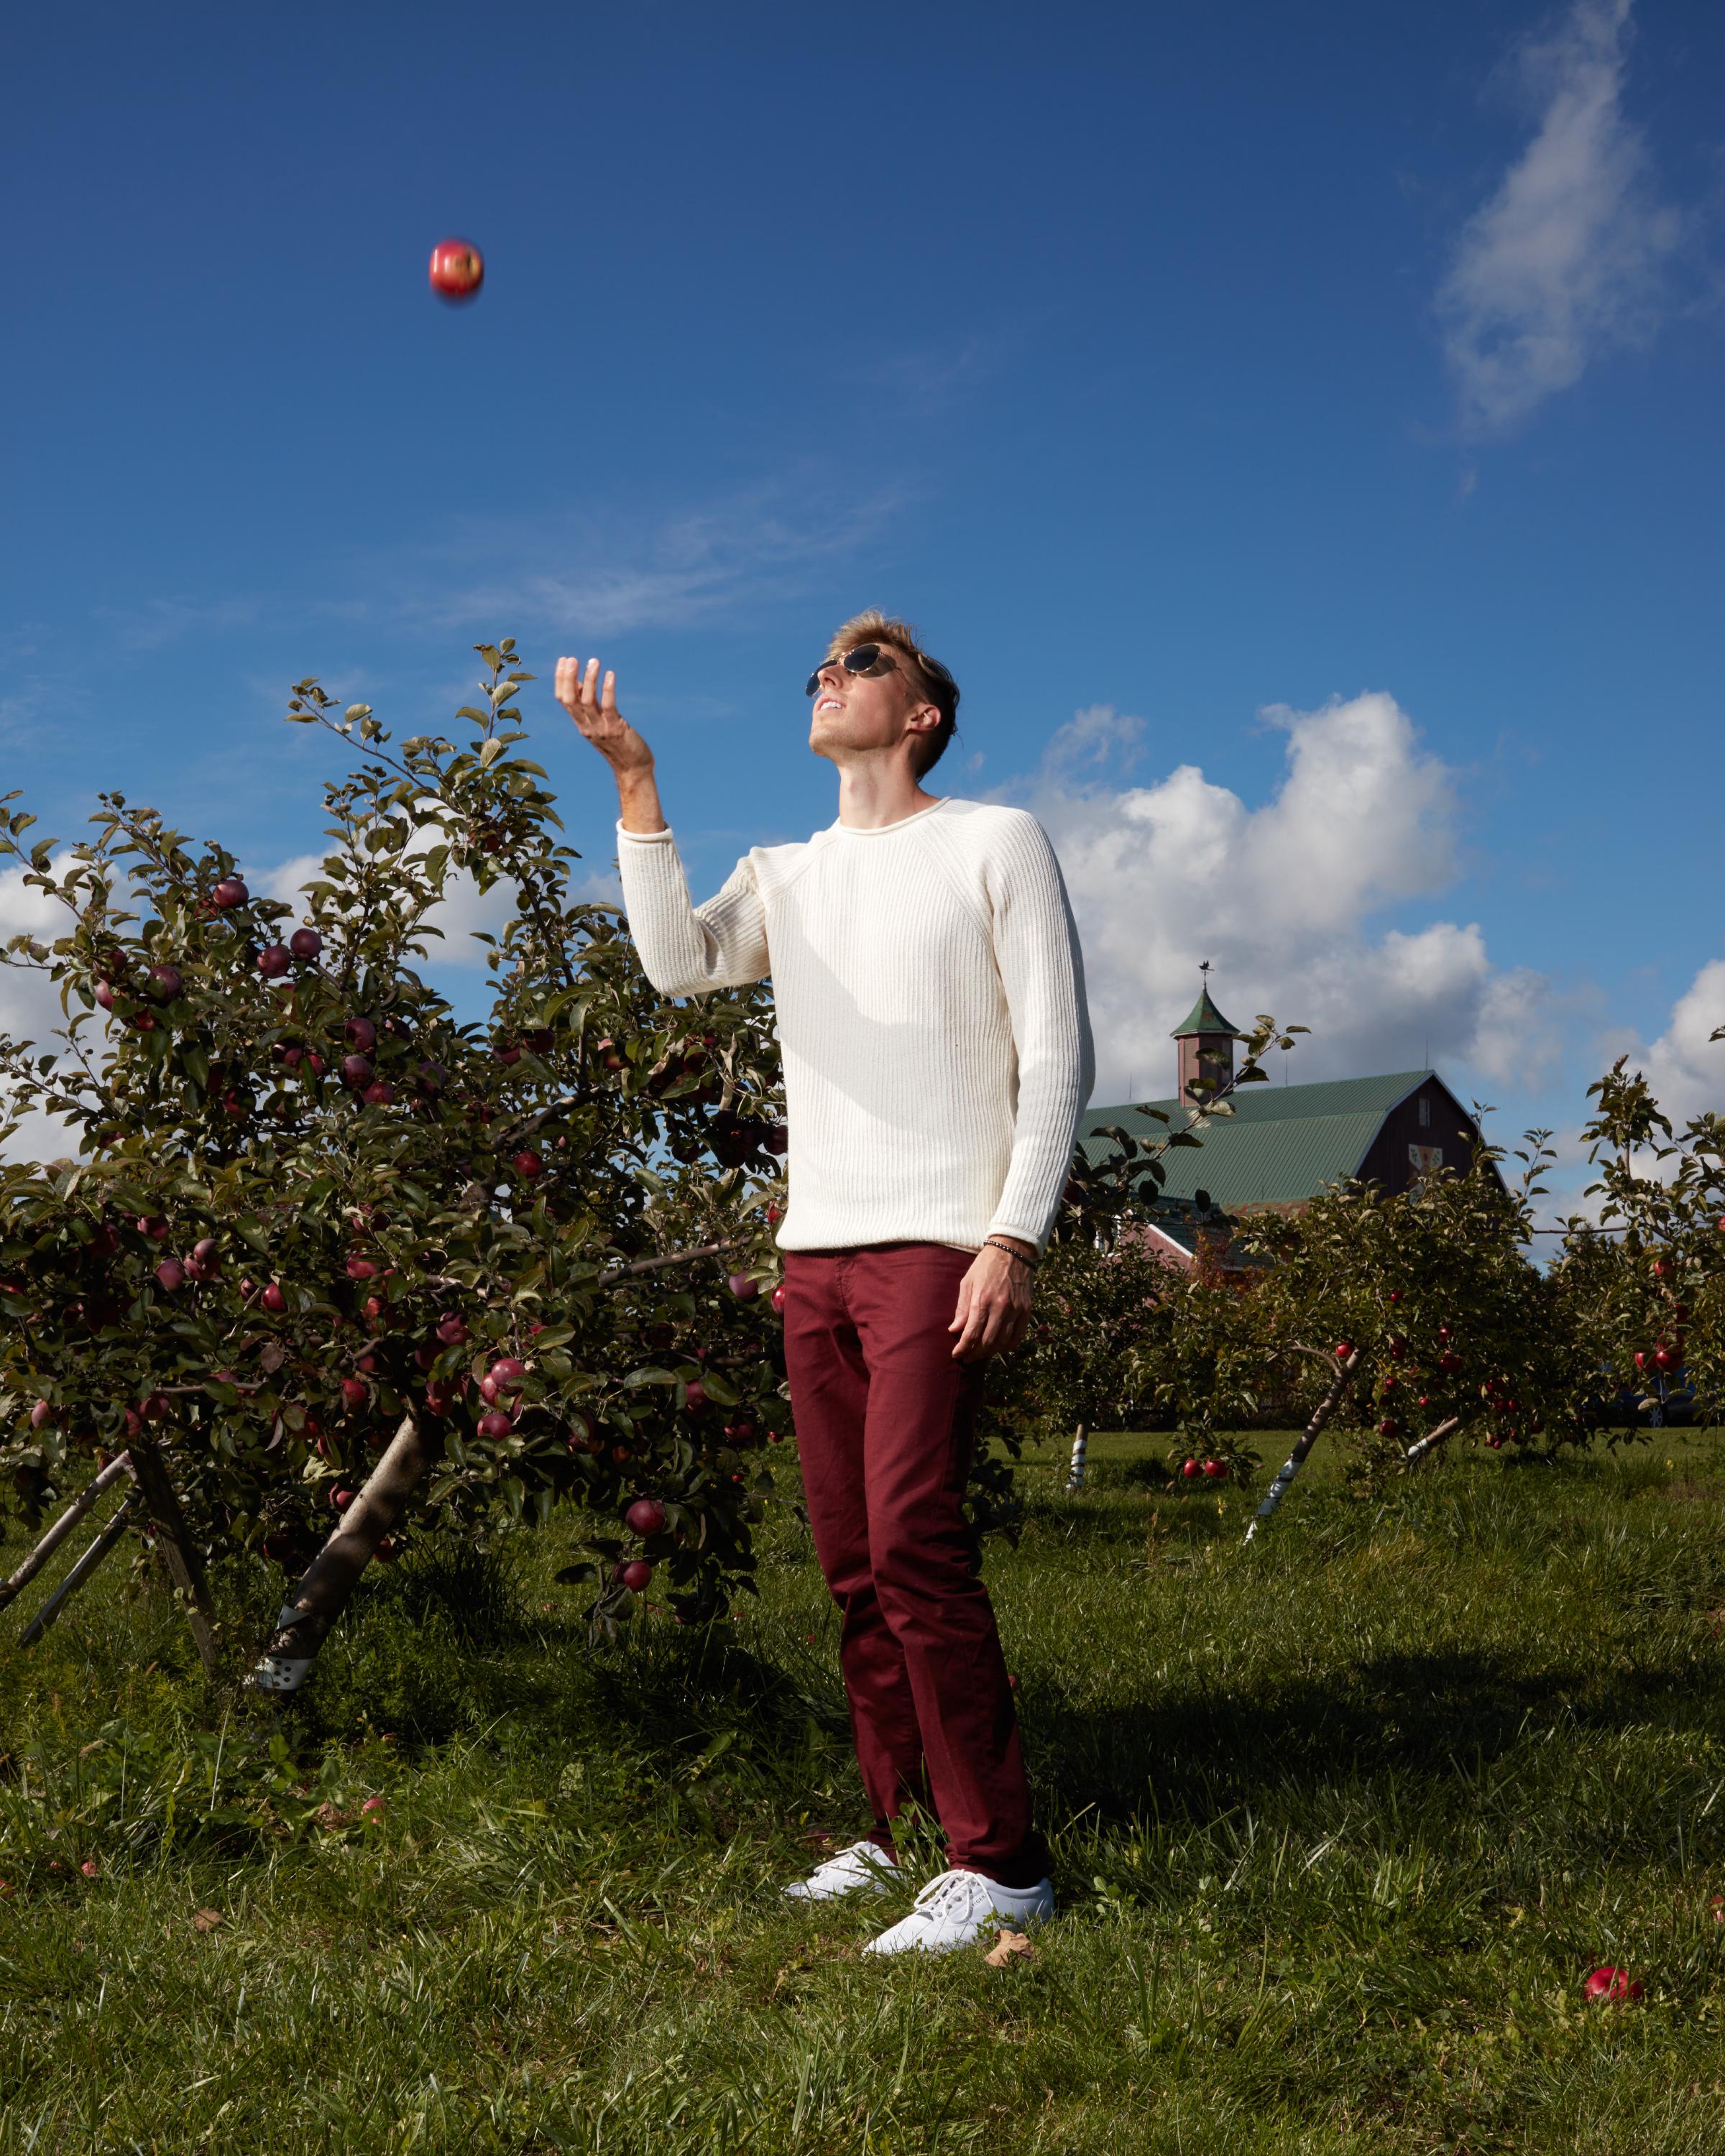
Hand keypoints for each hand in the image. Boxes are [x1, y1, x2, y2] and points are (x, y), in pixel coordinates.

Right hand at [554, 656, 654, 776]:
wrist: (633, 769)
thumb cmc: (618, 744)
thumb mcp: (599, 723)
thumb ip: (589, 705)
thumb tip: (579, 683)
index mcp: (581, 724)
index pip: (564, 700)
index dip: (561, 680)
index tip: (563, 660)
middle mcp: (587, 727)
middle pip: (571, 700)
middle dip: (569, 678)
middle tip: (572, 659)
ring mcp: (601, 729)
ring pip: (588, 701)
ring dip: (590, 679)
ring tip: (594, 661)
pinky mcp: (616, 729)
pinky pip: (609, 706)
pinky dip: (607, 689)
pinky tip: (610, 675)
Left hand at [948, 1242, 1034, 1362]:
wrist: (1013, 1250)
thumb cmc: (986, 1265)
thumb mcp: (968, 1282)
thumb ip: (962, 1308)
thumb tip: (955, 1330)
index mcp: (982, 1300)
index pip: (971, 1334)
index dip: (963, 1348)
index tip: (956, 1354)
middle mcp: (1000, 1307)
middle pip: (987, 1342)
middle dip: (975, 1354)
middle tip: (967, 1358)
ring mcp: (1016, 1310)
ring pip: (1003, 1342)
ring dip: (990, 1352)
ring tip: (981, 1354)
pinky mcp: (1027, 1310)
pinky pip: (1018, 1336)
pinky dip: (1008, 1346)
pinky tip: (1000, 1347)